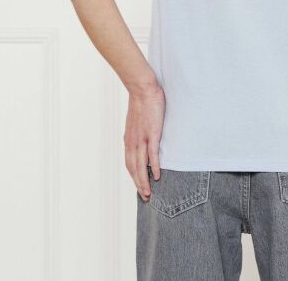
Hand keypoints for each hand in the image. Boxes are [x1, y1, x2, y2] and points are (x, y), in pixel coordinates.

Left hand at [124, 83, 164, 200]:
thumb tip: (142, 138)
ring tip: (149, 193)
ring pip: (141, 166)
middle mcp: (133, 142)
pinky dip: (155, 167)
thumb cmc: (142, 102)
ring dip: (144, 181)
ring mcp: (142, 139)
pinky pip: (153, 155)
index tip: (139, 187)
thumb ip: (138, 132)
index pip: (130, 163)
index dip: (134, 177)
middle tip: (145, 197)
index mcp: (129, 139)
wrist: (142, 88)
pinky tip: (158, 176)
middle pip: (134, 169)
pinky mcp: (152, 134)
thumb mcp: (137, 121)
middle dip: (138, 184)